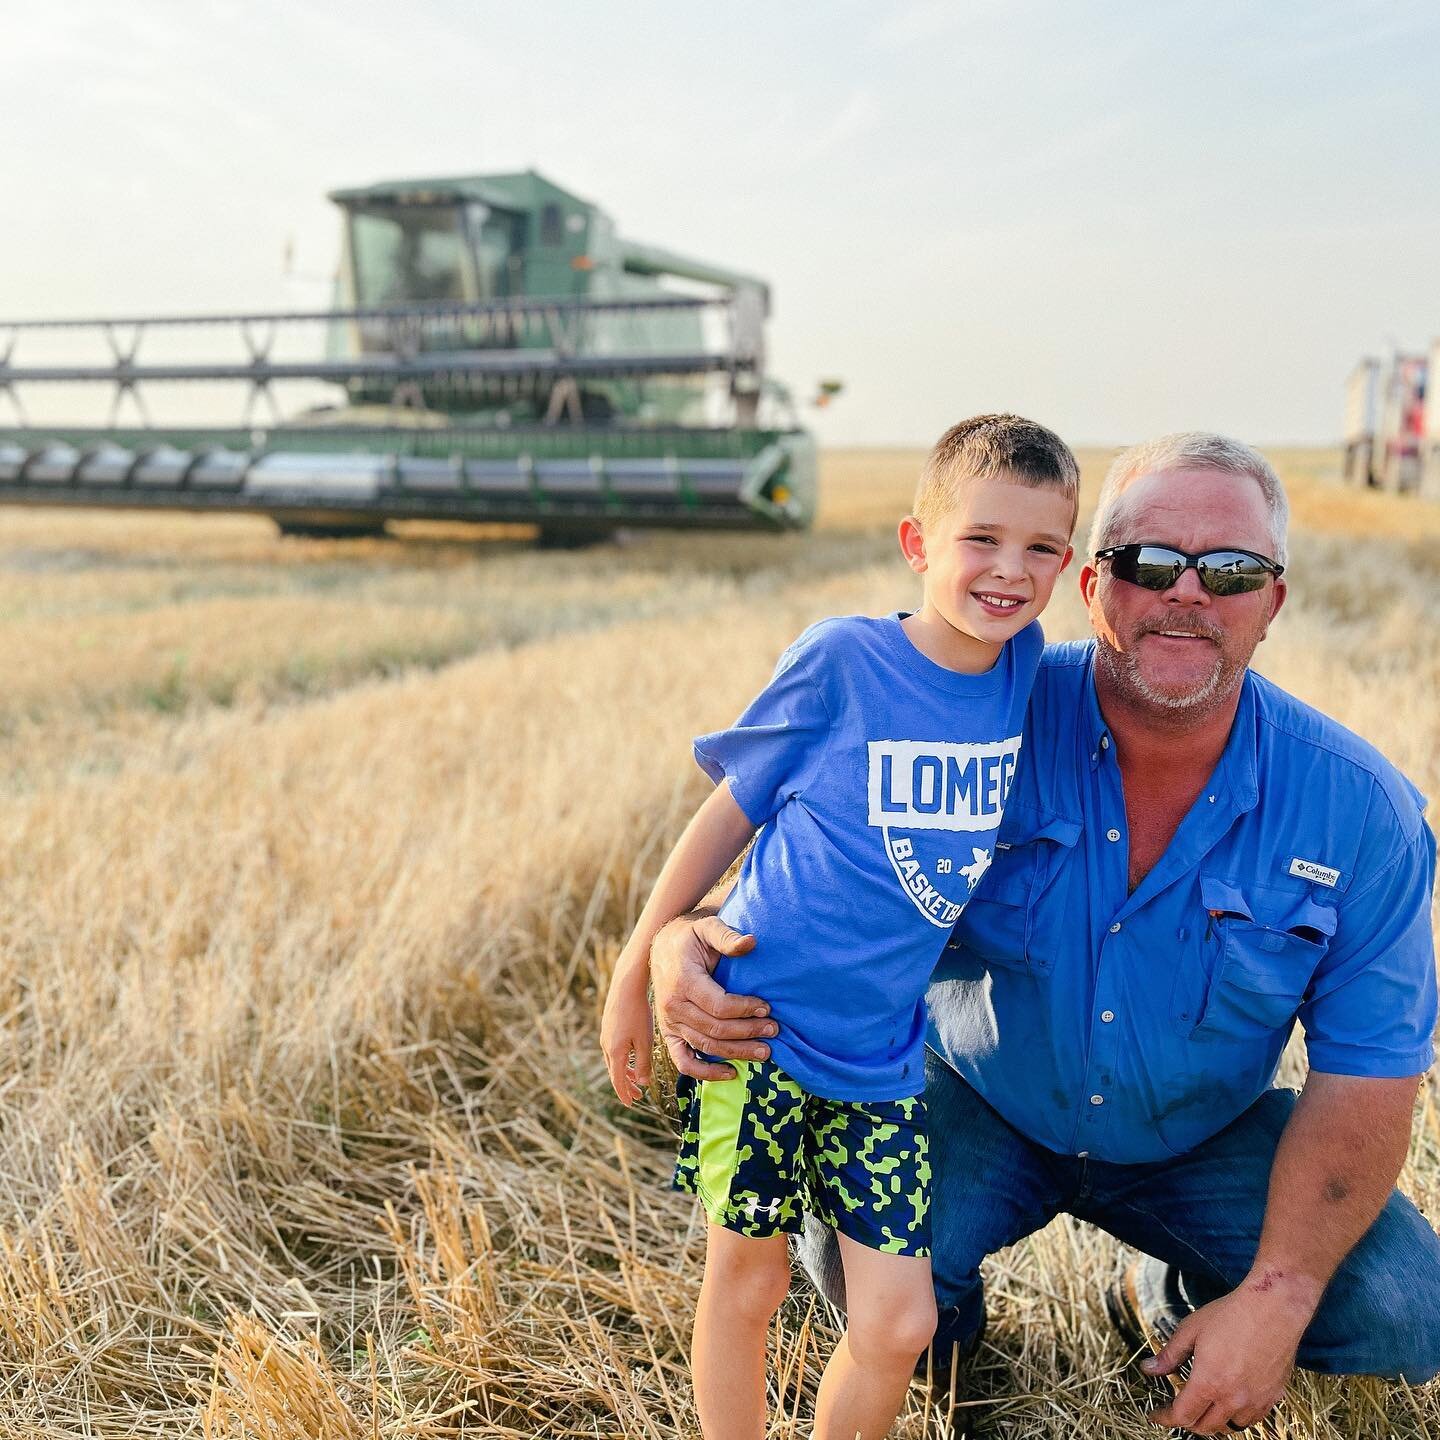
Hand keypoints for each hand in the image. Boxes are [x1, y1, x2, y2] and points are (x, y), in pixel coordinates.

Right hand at [600, 980, 653, 1105]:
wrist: (626, 986)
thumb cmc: (638, 1013)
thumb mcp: (644, 1041)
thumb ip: (644, 1063)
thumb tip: (643, 1082)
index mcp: (615, 1052)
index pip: (618, 1080)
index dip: (624, 1094)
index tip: (631, 1104)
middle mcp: (606, 1046)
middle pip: (615, 1073)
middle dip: (625, 1086)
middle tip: (636, 1097)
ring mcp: (606, 1035)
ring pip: (614, 1061)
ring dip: (625, 1072)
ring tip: (637, 1078)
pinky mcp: (608, 1026)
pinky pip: (614, 1050)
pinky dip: (623, 1060)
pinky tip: (632, 1056)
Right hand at [650, 913, 775, 1080]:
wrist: (663, 947)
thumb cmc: (691, 937)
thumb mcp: (707, 927)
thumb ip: (727, 936)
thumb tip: (751, 942)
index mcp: (683, 981)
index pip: (719, 1006)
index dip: (745, 1009)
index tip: (767, 1007)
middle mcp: (673, 1006)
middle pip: (715, 1029)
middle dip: (748, 1032)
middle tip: (774, 1030)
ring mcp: (669, 1023)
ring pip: (706, 1047)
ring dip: (737, 1053)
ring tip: (765, 1052)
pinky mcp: (669, 1033)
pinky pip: (683, 1061)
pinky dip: (704, 1073)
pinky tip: (730, 1073)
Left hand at [1143, 1280, 1312, 1432]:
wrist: (1273, 1309)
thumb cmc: (1231, 1315)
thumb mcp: (1191, 1330)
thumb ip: (1169, 1355)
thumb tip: (1148, 1369)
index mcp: (1209, 1383)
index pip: (1183, 1416)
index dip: (1165, 1418)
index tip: (1156, 1414)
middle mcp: (1233, 1399)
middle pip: (1205, 1427)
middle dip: (1187, 1421)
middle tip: (1176, 1408)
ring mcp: (1255, 1401)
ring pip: (1229, 1427)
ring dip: (1212, 1422)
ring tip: (1202, 1407)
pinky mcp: (1273, 1398)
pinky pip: (1251, 1420)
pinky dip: (1236, 1417)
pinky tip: (1230, 1403)